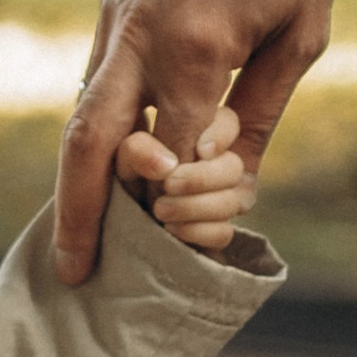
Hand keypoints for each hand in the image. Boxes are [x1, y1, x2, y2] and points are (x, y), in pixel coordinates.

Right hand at [54, 0, 341, 284]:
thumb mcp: (303, 31)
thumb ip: (260, 112)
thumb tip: (231, 181)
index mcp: (191, 48)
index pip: (169, 159)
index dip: (182, 204)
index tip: (196, 231)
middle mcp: (136, 36)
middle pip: (87, 145)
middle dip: (77, 215)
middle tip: (73, 271)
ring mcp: (115, 15)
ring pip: (82, 111)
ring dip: (80, 175)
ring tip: (84, 229)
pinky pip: (96, 77)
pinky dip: (99, 125)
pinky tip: (115, 154)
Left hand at [115, 109, 257, 255]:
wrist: (122, 222)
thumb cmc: (128, 180)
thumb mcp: (124, 160)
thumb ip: (140, 150)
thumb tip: (168, 165)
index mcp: (202, 136)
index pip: (229, 124)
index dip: (222, 136)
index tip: (200, 150)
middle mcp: (219, 166)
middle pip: (235, 167)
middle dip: (203, 179)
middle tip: (169, 185)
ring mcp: (223, 200)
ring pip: (233, 202)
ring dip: (196, 207)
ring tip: (160, 210)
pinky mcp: (217, 231)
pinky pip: (224, 233)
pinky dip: (198, 232)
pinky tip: (172, 229)